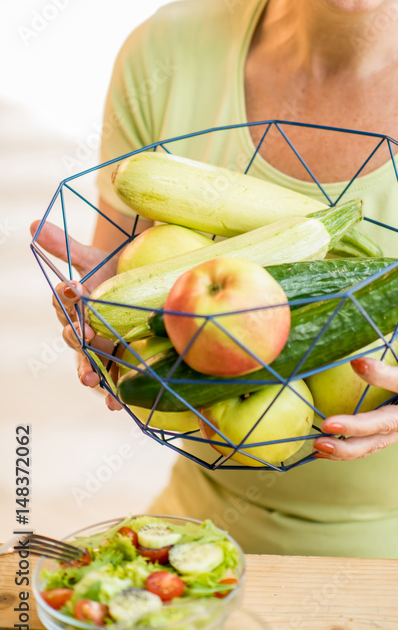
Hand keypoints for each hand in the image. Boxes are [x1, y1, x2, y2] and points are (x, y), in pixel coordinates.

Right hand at [30, 219, 122, 409]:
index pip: (63, 302)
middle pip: (73, 335)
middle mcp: (80, 330)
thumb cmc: (108, 273)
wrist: (132, 288)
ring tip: (91, 379)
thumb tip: (33, 225)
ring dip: (88, 372)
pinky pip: (112, 380)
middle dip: (77, 336)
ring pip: (88, 362)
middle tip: (83, 335)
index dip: (65, 297)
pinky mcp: (117, 362)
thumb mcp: (90, 259)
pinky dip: (112, 393)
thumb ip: (63, 246)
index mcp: (71, 305)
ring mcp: (98, 349)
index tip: (72, 288)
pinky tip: (115, 404)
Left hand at [312, 306, 397, 460]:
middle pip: (388, 423)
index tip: (355, 363)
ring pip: (377, 443)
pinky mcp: (397, 434)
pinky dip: (347, 450)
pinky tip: (321, 449)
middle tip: (329, 424)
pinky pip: (371, 445)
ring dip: (347, 447)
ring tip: (318, 445)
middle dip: (358, 427)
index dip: (383, 376)